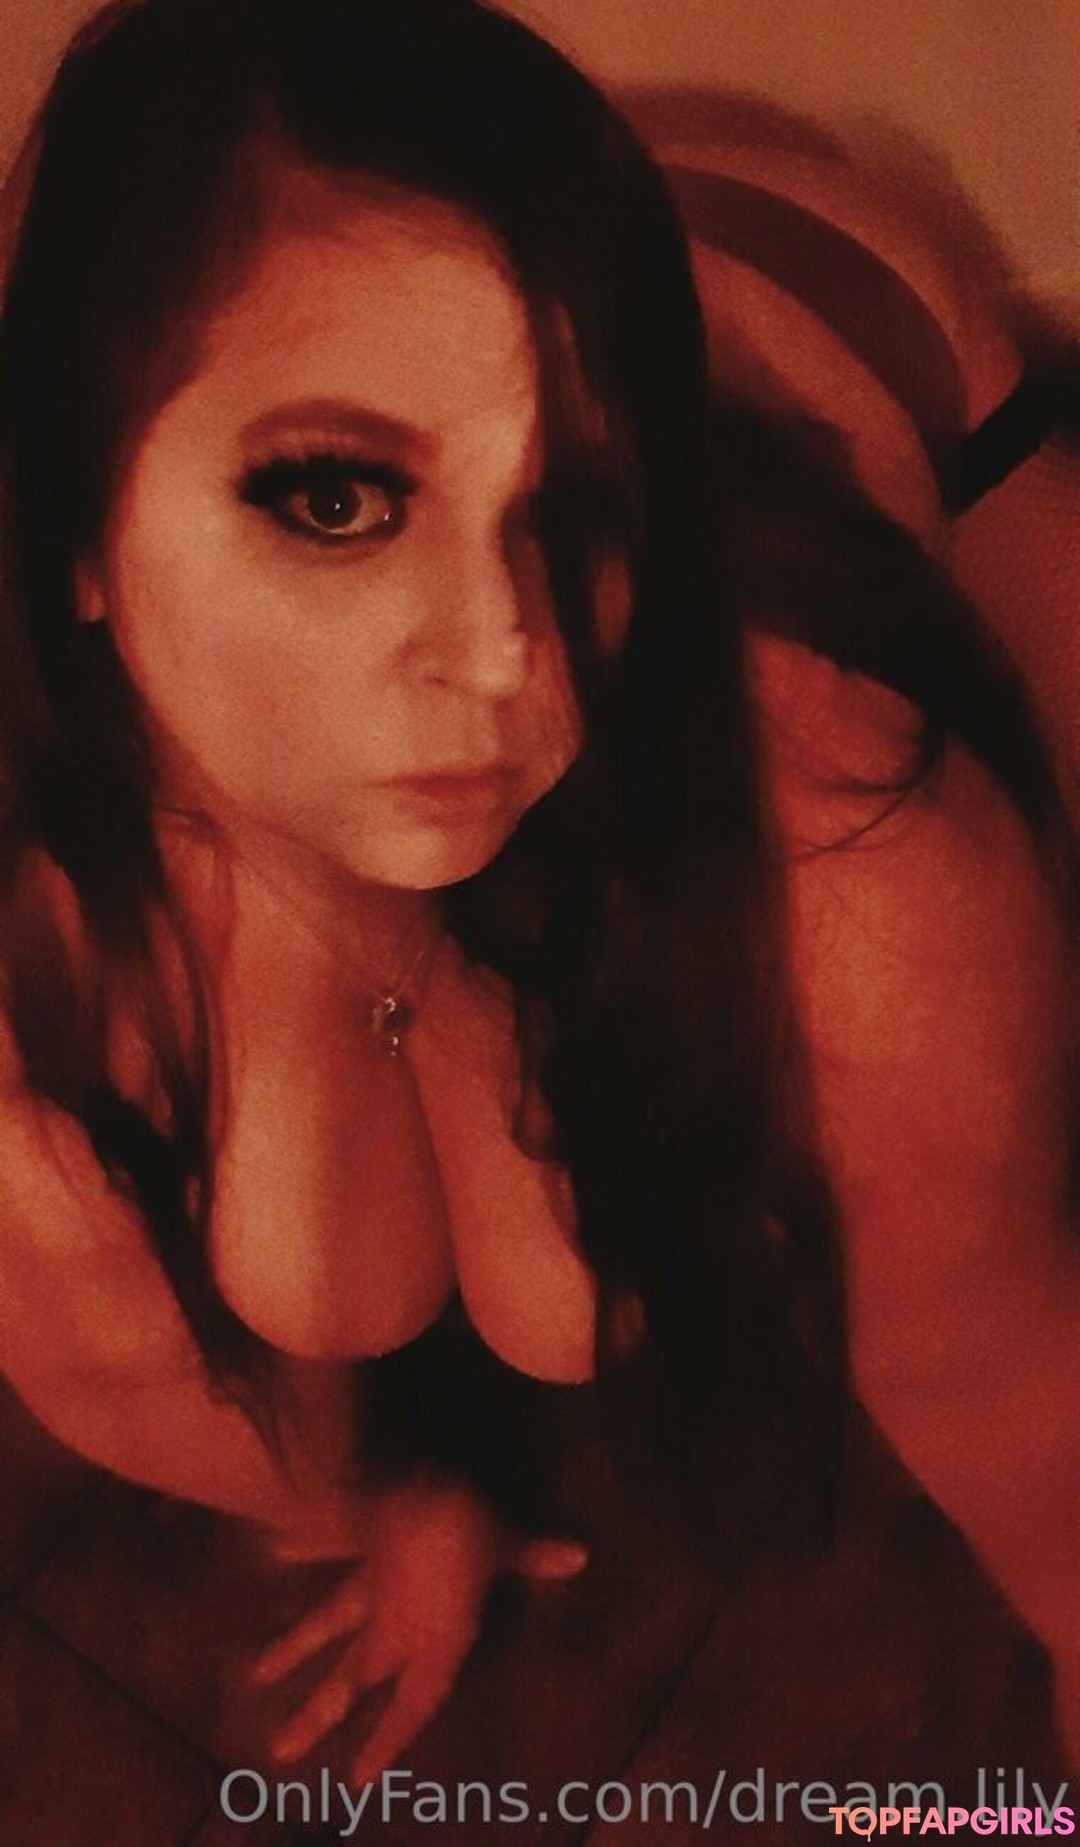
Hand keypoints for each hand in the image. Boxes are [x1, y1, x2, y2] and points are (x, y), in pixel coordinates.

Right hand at [252, 1479, 585, 1780]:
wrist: (420, 1481)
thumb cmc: (470, 1528)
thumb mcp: (507, 1543)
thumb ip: (534, 1555)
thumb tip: (577, 1556)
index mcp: (434, 1640)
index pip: (412, 1704)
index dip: (388, 1741)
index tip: (355, 1777)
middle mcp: (394, 1623)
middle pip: (353, 1678)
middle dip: (317, 1714)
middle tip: (277, 1752)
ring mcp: (369, 1582)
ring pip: (328, 1625)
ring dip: (295, 1649)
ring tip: (257, 1675)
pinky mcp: (355, 1540)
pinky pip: (326, 1548)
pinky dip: (301, 1548)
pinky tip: (274, 1553)